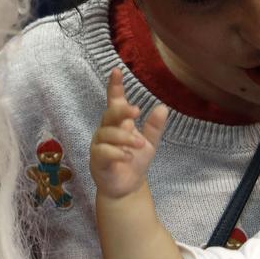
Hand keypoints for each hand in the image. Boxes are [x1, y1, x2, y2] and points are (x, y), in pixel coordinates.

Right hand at [90, 68, 170, 200]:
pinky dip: (116, 152)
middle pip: (110, 114)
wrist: (128, 187)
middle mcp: (106, 130)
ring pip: (108, 134)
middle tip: (137, 111)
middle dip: (122, 110)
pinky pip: (103, 152)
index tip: (117, 70)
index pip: (115, 101)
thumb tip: (162, 107)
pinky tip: (127, 156)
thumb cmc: (135, 162)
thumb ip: (154, 127)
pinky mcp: (97, 160)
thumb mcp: (150, 143)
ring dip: (125, 137)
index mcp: (118, 123)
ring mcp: (99, 145)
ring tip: (140, 144)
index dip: (115, 86)